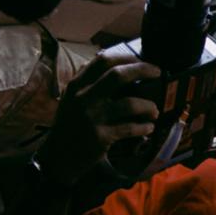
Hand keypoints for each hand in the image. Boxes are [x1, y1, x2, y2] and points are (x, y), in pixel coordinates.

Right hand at [35, 46, 161, 185]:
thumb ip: (89, 82)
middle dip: (143, 70)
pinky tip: (148, 128)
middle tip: (158, 72)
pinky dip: (144, 127)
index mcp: (77, 85)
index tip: (142, 59)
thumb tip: (119, 65)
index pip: (102, 60)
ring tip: (154, 110)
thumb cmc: (70, 125)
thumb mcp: (72, 98)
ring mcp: (92, 117)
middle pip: (118, 75)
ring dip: (148, 106)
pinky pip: (130, 128)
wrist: (57, 157)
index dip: (126, 57)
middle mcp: (83, 98)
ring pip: (130, 104)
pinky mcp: (101, 137)